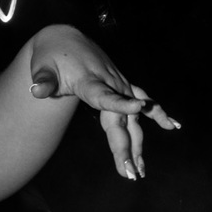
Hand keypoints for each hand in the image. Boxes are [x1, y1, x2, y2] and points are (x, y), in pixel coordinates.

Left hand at [29, 26, 179, 180]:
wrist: (65, 39)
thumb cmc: (51, 58)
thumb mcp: (43, 68)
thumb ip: (43, 81)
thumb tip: (36, 90)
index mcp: (90, 82)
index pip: (105, 96)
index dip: (121, 104)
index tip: (140, 107)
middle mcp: (110, 84)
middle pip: (122, 119)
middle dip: (127, 146)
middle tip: (129, 172)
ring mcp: (120, 85)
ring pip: (135, 117)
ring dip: (138, 144)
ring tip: (141, 170)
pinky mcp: (124, 85)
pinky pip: (145, 100)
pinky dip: (159, 114)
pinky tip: (174, 126)